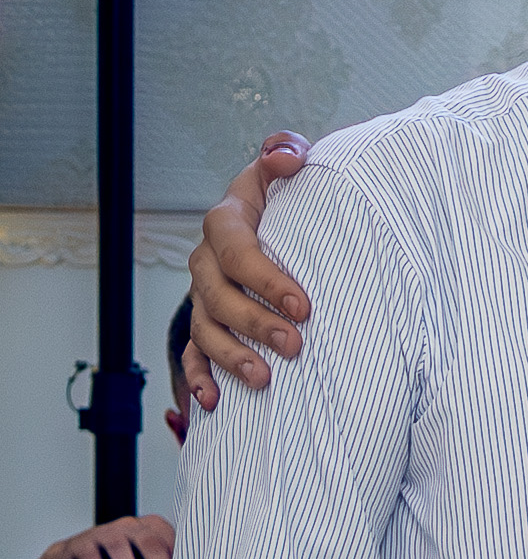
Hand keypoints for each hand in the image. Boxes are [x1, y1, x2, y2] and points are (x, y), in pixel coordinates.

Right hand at [183, 131, 312, 411]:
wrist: (275, 224)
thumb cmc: (287, 200)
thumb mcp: (289, 169)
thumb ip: (287, 155)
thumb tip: (287, 157)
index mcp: (228, 223)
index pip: (236, 249)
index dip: (265, 279)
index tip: (303, 306)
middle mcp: (208, 261)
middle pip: (218, 295)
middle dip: (255, 323)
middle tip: (295, 346)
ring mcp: (204, 296)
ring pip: (205, 329)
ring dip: (231, 356)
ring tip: (263, 380)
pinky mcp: (207, 325)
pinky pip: (193, 355)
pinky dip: (201, 379)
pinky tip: (215, 403)